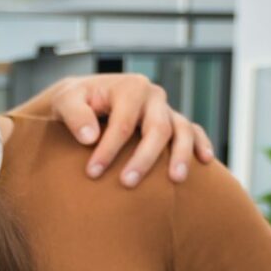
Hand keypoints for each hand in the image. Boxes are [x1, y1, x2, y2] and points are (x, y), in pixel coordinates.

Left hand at [38, 73, 215, 184]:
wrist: (86, 98)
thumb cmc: (76, 101)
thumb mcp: (66, 101)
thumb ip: (75, 115)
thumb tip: (90, 138)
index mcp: (130, 87)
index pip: (123, 123)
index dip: (109, 150)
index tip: (93, 172)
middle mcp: (152, 96)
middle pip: (157, 128)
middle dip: (143, 158)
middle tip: (127, 183)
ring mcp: (166, 109)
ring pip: (181, 130)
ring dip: (180, 155)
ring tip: (175, 179)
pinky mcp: (173, 120)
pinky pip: (193, 131)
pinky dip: (201, 144)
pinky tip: (204, 161)